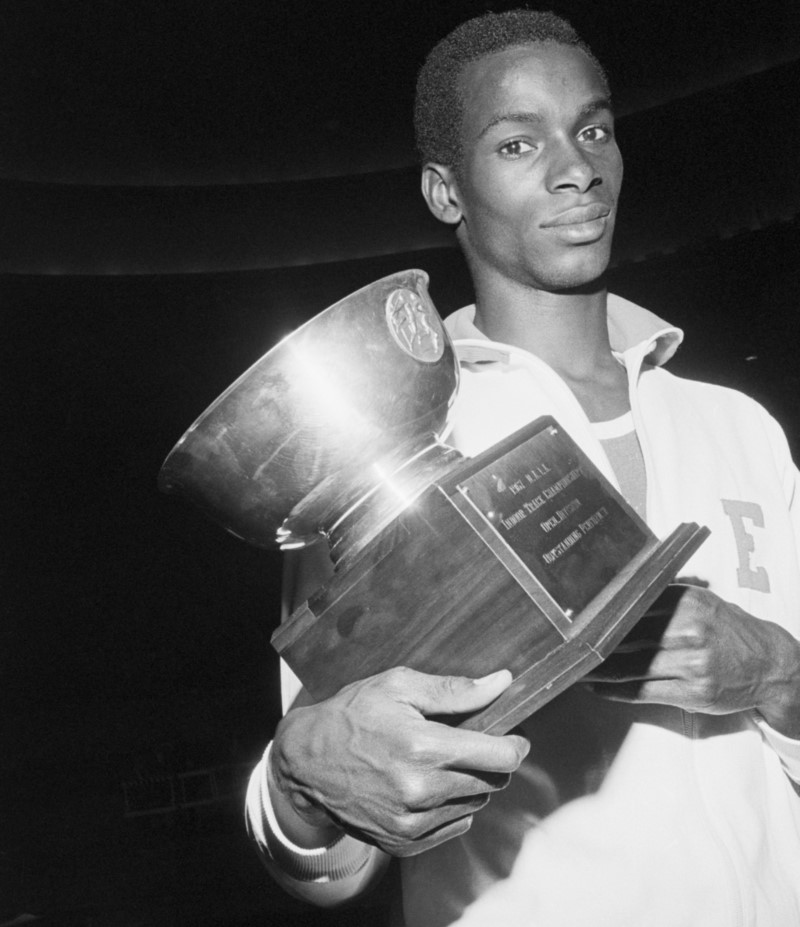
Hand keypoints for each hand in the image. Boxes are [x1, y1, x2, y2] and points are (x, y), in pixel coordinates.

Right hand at [269, 666, 529, 856]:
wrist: (306, 761)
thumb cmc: (352, 715)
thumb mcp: (398, 686)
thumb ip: (454, 690)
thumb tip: (501, 682)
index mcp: (422, 748)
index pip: (499, 758)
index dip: (515, 744)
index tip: (514, 736)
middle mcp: (420, 792)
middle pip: (491, 782)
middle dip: (488, 760)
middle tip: (468, 742)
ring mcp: (411, 823)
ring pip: (475, 804)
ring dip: (469, 783)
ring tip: (439, 761)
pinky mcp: (403, 843)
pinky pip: (454, 826)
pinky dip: (451, 806)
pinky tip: (426, 785)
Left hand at [586, 584, 799, 735]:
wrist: (771, 664)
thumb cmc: (729, 630)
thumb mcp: (702, 602)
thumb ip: (665, 595)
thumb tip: (619, 590)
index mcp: (688, 601)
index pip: (633, 606)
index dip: (602, 615)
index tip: (578, 619)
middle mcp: (690, 629)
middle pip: (628, 637)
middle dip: (596, 643)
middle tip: (569, 646)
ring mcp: (693, 662)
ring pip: (632, 666)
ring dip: (600, 670)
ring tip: (577, 668)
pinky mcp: (694, 692)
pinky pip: (644, 691)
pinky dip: (617, 691)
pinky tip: (599, 688)